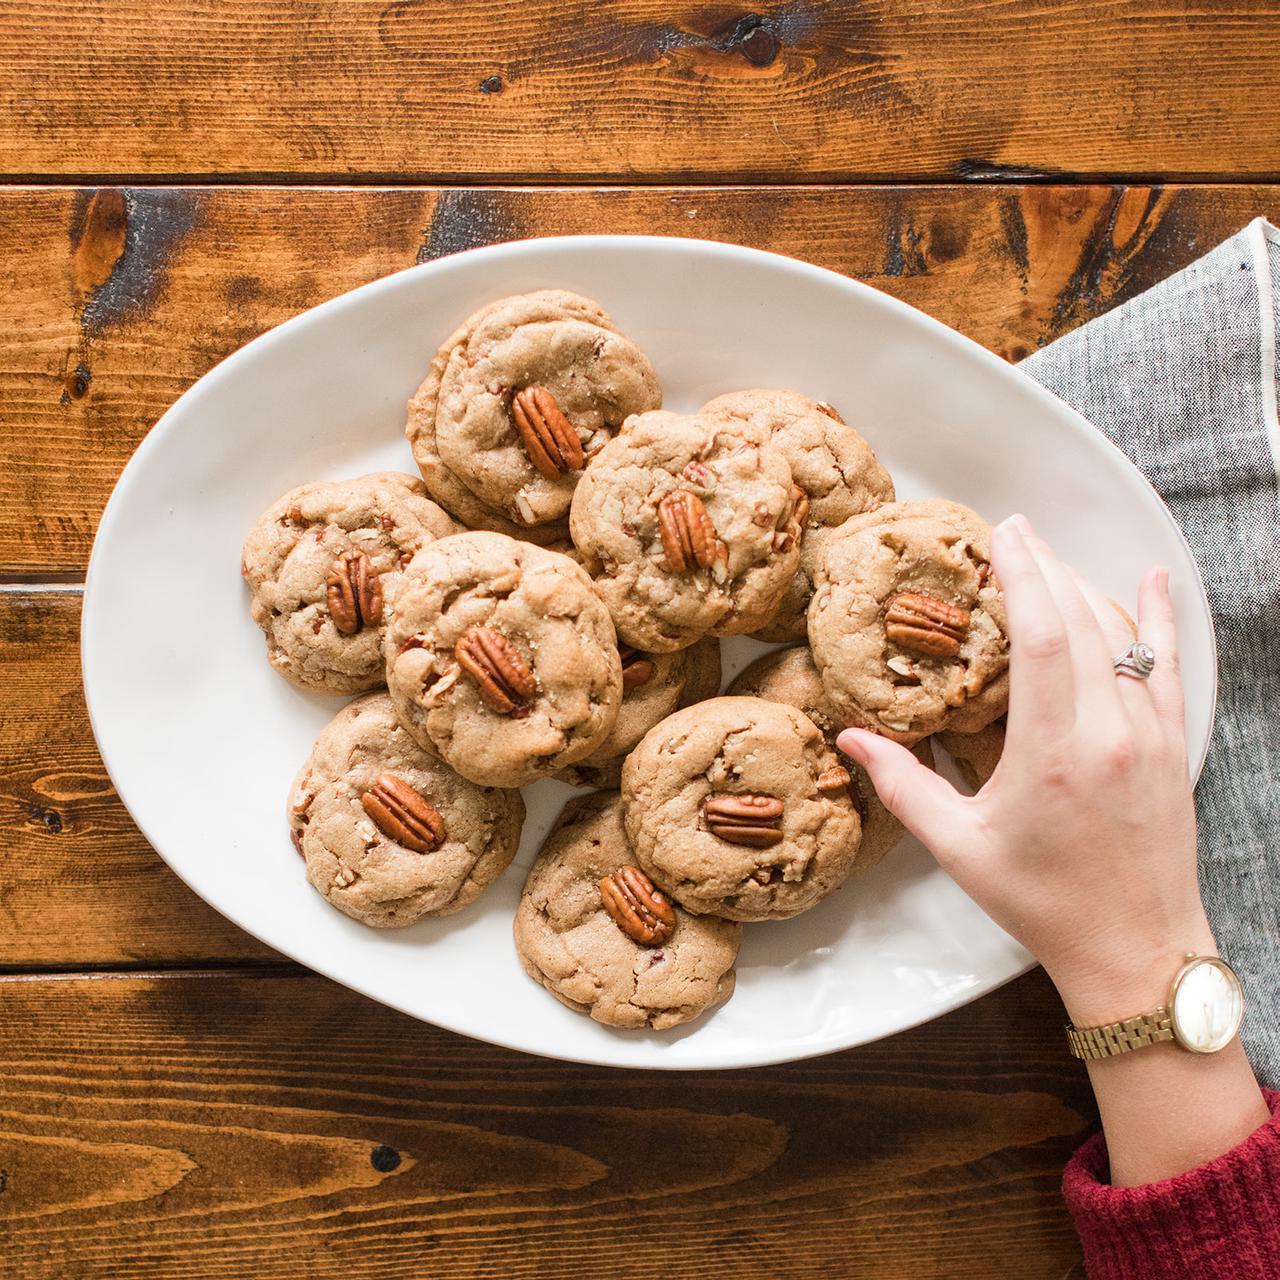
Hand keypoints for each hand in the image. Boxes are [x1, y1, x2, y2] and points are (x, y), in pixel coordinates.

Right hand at [837, 513, 1210, 1024]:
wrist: (1136, 951)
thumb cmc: (1043, 905)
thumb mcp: (960, 849)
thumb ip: (903, 787)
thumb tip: (850, 739)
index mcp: (1053, 753)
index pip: (1040, 636)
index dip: (1022, 575)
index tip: (1003, 535)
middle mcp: (1109, 732)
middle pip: (1079, 621)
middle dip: (1046, 567)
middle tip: (1014, 532)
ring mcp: (1149, 736)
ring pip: (1121, 636)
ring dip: (1085, 588)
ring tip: (1050, 558)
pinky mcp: (1171, 747)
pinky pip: (1169, 665)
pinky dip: (1160, 618)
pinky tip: (1154, 580)